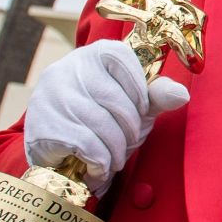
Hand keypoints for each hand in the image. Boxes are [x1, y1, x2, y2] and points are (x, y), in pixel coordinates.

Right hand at [22, 40, 189, 195]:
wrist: (59, 151)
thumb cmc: (103, 121)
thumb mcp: (135, 105)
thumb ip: (157, 96)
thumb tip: (182, 95)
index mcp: (93, 54)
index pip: (124, 60)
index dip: (139, 93)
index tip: (140, 113)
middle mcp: (67, 68)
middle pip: (114, 100)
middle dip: (130, 130)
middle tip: (129, 144)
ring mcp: (50, 96)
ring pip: (100, 124)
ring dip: (116, 150)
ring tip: (114, 159)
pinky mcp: (40, 125)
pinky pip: (84, 144)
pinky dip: (99, 161)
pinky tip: (97, 167)